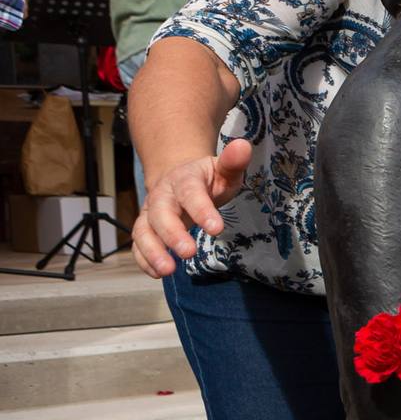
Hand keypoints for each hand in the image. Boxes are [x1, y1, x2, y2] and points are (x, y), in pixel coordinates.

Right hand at [131, 138, 251, 277]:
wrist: (179, 177)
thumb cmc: (208, 178)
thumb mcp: (223, 170)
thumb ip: (233, 162)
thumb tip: (243, 145)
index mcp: (184, 180)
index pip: (190, 193)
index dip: (202, 210)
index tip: (217, 229)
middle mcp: (162, 196)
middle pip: (161, 214)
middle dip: (172, 234)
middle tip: (189, 253)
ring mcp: (150, 213)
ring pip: (143, 231)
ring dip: (152, 251)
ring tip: (167, 271)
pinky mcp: (146, 229)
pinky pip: (139, 245)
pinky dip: (144, 259)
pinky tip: (157, 274)